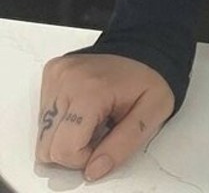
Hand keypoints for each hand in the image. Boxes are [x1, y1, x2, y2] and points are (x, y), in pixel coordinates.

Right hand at [36, 53, 174, 180]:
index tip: (106, 141)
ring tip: (94, 118)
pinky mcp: (51, 74)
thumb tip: (93, 171)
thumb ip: (124, 145)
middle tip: (100, 131)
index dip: (86, 158)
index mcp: (91, 90)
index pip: (64, 150)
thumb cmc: (150, 78)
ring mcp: (56, 75)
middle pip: (48, 148)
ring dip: (67, 136)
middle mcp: (67, 79)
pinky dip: (62, 121)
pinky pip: (43, 117)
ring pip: (43, 136)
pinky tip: (84, 109)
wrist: (146, 48)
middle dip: (74, 150)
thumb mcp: (154, 112)